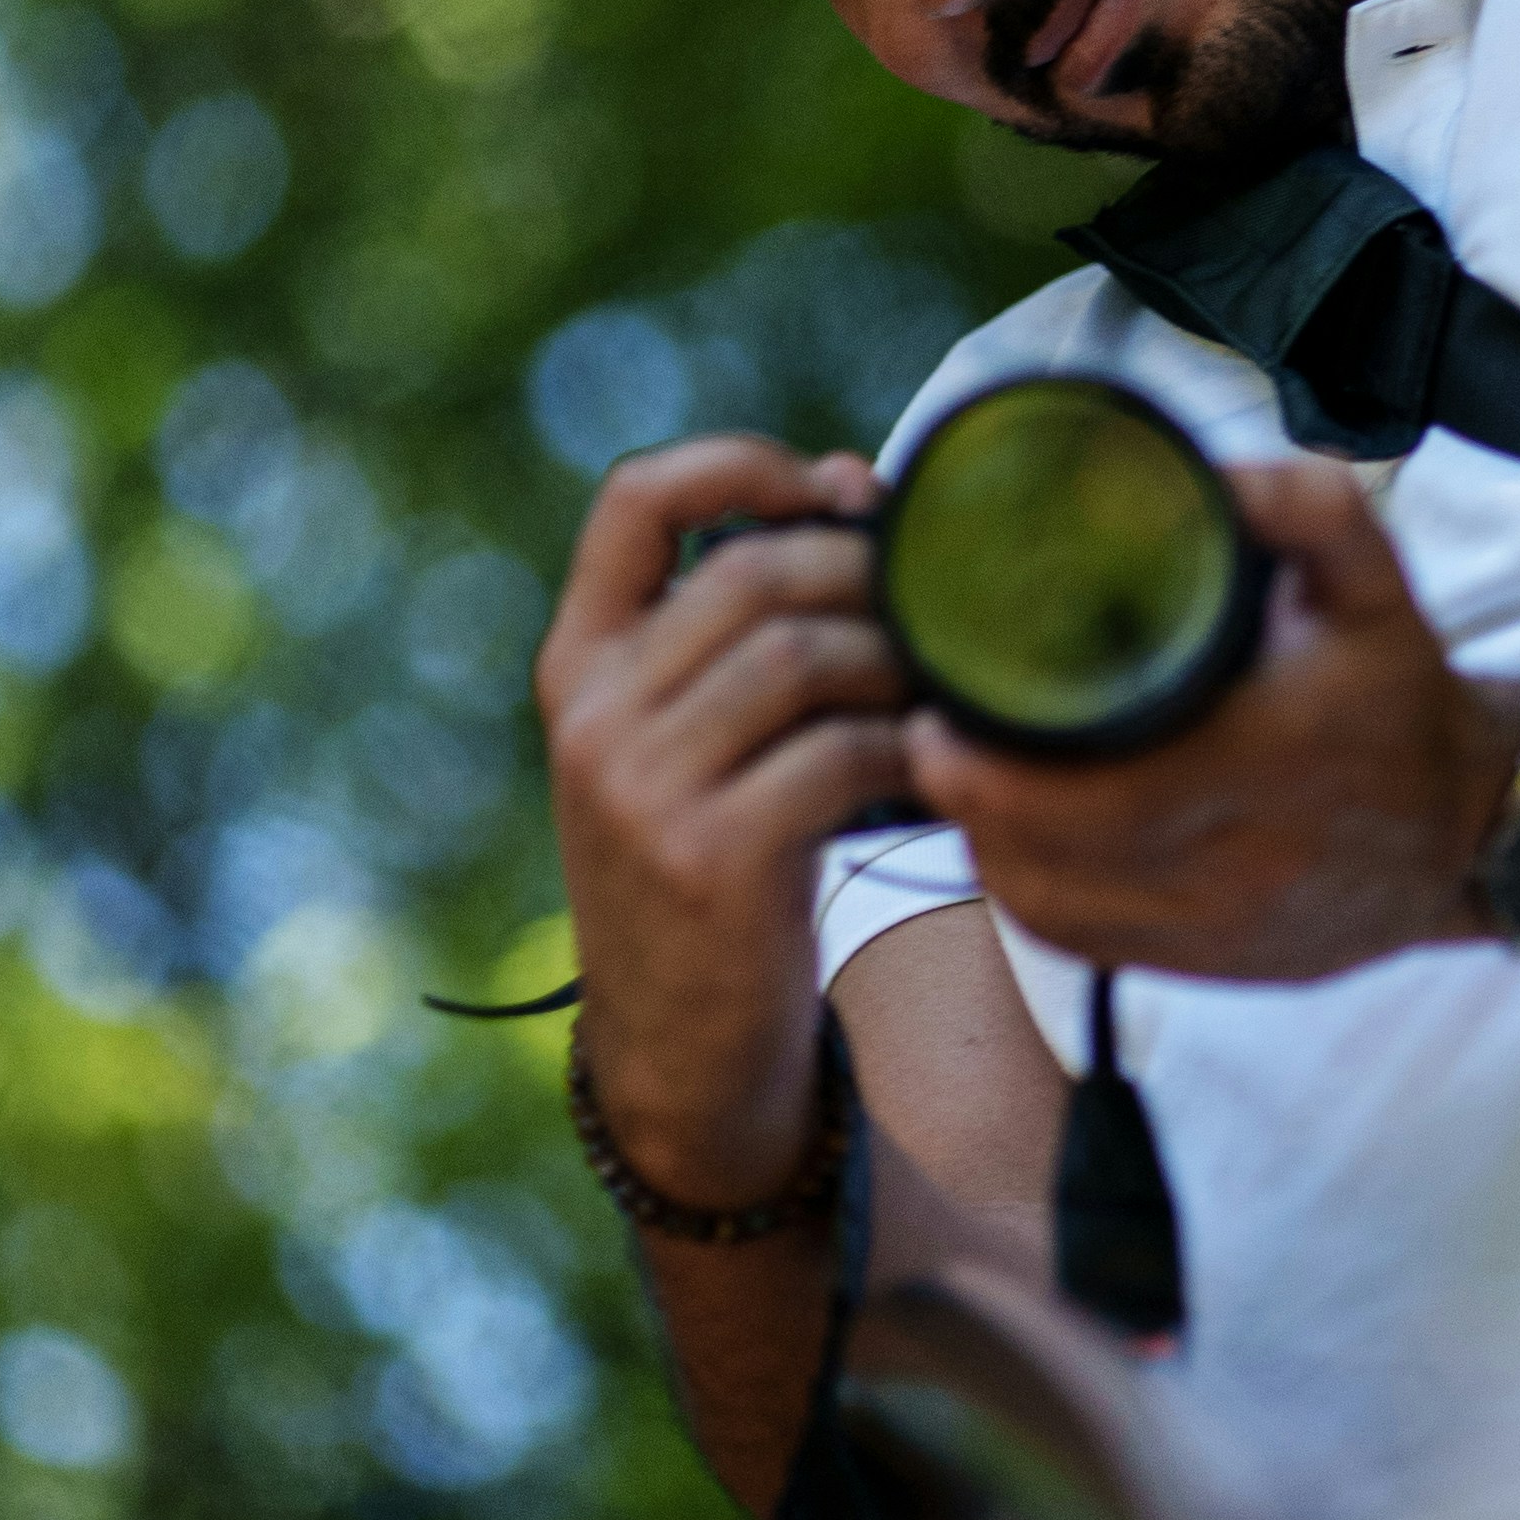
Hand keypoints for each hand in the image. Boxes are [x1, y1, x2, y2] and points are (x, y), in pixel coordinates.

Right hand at [535, 437, 913, 1203]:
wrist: (679, 1056)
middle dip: (867, 575)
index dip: (740, 462)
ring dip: (900, 662)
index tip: (833, 485)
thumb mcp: (681, 747)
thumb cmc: (712, 876)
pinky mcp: (711, 858)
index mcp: (577, 665)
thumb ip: (733, 636)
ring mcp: (642, 788)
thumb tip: (857, 488)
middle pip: (755, 571)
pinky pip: (843, 753)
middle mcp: (593, 715)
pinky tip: (942, 770)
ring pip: (806, 655)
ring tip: (942, 693)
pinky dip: (912, 751)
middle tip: (936, 614)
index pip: (634, 500)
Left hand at [904, 456, 1519, 982]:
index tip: (937, 712)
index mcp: (1276, 760)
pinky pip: (1087, 945)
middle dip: (968, 800)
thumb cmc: (1401, 693)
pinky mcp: (1212, 966)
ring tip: (965, 780)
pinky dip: (1032, 894)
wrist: (1472, 829)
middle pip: (1057, 858)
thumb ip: (1301, 510)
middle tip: (928, 733)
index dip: (994, 771)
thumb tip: (1205, 477)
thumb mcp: (1372, 580)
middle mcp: (1246, 861)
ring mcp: (1224, 927)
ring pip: (1058, 909)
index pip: (1102, 796)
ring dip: (991, 848)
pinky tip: (1013, 843)